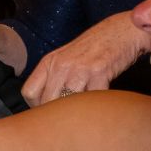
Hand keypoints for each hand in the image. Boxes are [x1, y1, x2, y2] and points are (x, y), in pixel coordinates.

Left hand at [20, 12, 146, 104]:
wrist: (121, 31)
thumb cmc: (94, 48)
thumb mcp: (66, 58)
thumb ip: (54, 77)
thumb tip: (46, 104)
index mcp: (49, 62)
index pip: (29, 92)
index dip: (37, 107)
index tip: (49, 112)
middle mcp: (61, 65)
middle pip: (47, 101)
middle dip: (56, 115)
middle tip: (67, 119)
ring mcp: (79, 69)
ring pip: (67, 103)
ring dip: (76, 113)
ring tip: (83, 115)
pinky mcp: (99, 73)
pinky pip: (92, 100)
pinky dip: (95, 107)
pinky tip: (98, 105)